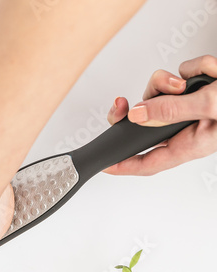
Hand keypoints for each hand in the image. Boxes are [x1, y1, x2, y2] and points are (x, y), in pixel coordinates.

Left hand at [104, 55, 216, 175]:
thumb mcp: (210, 107)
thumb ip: (172, 112)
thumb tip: (137, 116)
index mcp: (189, 144)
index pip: (148, 161)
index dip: (124, 166)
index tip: (105, 165)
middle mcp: (187, 128)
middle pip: (145, 123)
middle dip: (136, 110)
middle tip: (121, 104)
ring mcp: (191, 107)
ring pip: (160, 94)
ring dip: (171, 82)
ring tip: (196, 81)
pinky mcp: (197, 89)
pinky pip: (182, 73)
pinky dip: (196, 68)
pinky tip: (212, 72)